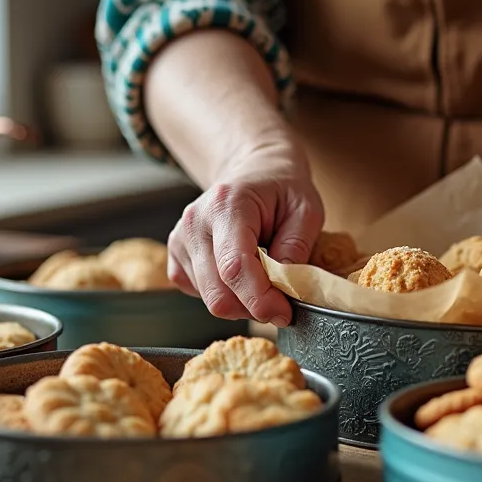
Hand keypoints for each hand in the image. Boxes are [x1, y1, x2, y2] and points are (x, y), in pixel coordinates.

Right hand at [168, 143, 323, 326]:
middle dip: (254, 307)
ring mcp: (180, 240)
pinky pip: (200, 295)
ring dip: (243, 302)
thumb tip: (285, 289)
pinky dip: (227, 296)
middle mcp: (194, 223)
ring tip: (263, 277)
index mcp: (226, 205)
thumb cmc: (281, 188)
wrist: (254, 170)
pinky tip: (241, 274)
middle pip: (218, 293)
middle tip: (282, 301)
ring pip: (210, 300)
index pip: (234, 268)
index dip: (260, 299)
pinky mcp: (176, 257)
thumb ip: (297, 248)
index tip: (285, 312)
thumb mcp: (306, 210)